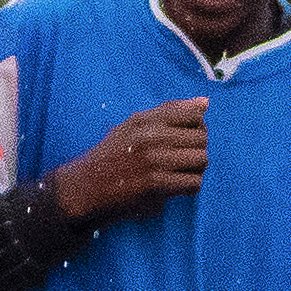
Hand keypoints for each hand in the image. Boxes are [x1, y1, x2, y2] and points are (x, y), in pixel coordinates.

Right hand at [53, 99, 211, 221]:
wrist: (85, 188)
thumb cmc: (113, 156)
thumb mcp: (133, 126)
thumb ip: (169, 112)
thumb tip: (205, 102)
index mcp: (144, 119)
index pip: (193, 114)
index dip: (197, 127)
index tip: (186, 138)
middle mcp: (149, 137)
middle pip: (201, 138)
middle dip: (197, 150)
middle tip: (183, 160)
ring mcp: (153, 161)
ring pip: (201, 160)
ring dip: (195, 169)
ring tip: (181, 173)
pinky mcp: (155, 185)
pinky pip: (193, 183)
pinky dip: (189, 188)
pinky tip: (176, 187)